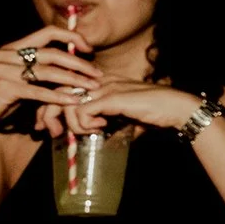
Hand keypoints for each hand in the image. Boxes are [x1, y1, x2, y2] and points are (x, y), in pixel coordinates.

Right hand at [0, 27, 101, 141]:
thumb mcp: (14, 84)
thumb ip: (34, 76)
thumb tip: (66, 75)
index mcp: (9, 49)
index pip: (46, 32)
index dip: (70, 36)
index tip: (89, 47)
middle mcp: (5, 55)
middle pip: (51, 52)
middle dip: (78, 62)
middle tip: (97, 73)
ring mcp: (2, 70)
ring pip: (47, 70)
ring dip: (73, 79)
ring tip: (92, 87)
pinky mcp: (2, 88)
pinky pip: (37, 90)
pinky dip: (57, 96)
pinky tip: (72, 101)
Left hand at [37, 79, 203, 139]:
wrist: (177, 108)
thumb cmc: (157, 113)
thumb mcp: (127, 118)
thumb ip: (112, 125)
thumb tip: (103, 142)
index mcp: (102, 82)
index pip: (64, 88)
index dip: (50, 106)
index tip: (48, 126)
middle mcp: (100, 81)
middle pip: (58, 91)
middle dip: (47, 113)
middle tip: (49, 131)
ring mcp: (106, 87)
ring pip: (67, 102)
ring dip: (71, 123)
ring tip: (85, 133)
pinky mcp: (112, 97)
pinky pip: (83, 111)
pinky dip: (85, 124)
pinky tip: (101, 128)